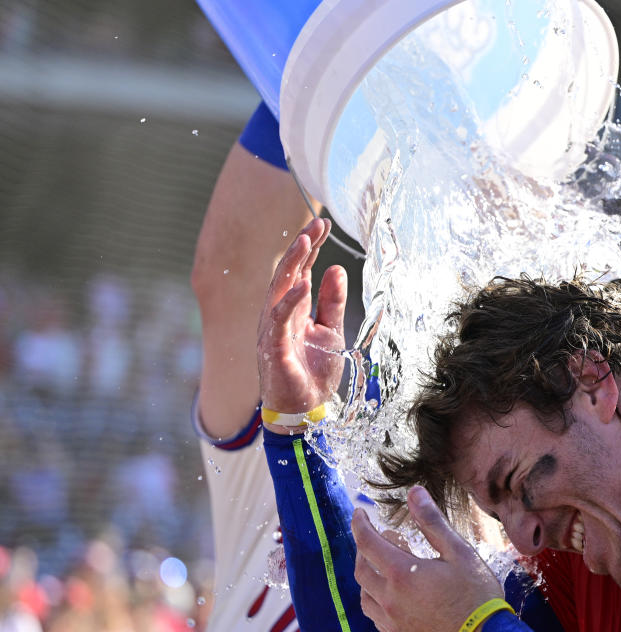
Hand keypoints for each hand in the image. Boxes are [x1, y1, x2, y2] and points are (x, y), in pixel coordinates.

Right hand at [257, 218, 345, 425]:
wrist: (305, 409)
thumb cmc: (313, 372)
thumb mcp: (332, 332)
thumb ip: (332, 302)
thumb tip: (337, 268)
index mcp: (294, 309)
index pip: (301, 270)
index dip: (311, 247)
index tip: (323, 223)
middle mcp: (280, 314)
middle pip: (288, 273)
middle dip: (303, 247)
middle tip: (316, 223)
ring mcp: (274, 330)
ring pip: (279, 289)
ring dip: (293, 264)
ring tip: (306, 241)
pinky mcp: (273, 348)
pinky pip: (279, 320)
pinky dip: (290, 301)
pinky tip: (302, 283)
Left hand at [353, 486, 503, 631]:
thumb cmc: (476, 596)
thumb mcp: (459, 553)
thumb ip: (433, 523)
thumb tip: (414, 493)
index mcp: (401, 573)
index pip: (367, 542)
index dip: (360, 524)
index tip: (359, 511)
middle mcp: (389, 598)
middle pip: (361, 569)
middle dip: (364, 549)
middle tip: (377, 538)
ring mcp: (391, 622)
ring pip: (365, 596)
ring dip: (368, 577)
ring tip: (383, 568)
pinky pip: (375, 618)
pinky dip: (376, 601)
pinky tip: (391, 598)